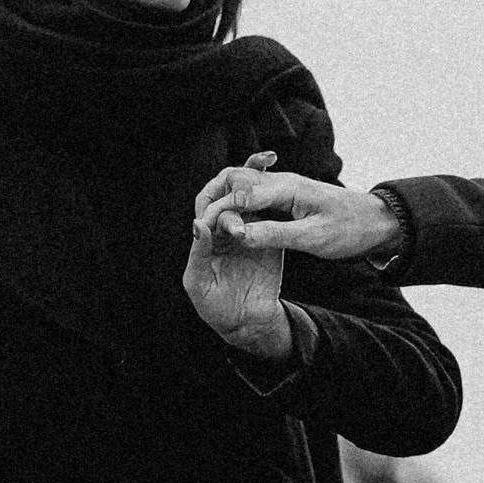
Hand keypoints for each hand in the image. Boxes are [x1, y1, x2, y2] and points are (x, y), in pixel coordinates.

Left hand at [185, 152, 295, 359]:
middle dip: (242, 177)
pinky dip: (278, 199)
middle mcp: (228, 230)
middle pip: (233, 197)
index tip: (229, 182)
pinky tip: (284, 182)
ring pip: (254, 201)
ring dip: (261, 180)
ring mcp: (251, 232)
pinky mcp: (272, 239)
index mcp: (208, 237)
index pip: (211, 206)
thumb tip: (199, 223)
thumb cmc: (214, 307)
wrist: (248, 323)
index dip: (219, 193)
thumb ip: (199, 253)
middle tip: (260, 160)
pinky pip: (274, 216)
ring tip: (269, 158)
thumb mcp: (199, 283)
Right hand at [193, 167, 399, 260]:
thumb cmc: (350, 230)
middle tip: (197, 223)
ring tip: (207, 223)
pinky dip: (237, 205)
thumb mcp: (312, 239)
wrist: (378, 222)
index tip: (203, 230)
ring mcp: (284, 187)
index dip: (219, 212)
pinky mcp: (286, 197)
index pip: (240, 194)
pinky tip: (230, 220)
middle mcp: (282, 182)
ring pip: (240, 186)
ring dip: (222, 200)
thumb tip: (239, 236)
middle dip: (212, 198)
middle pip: (233, 180)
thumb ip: (274, 235)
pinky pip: (253, 195)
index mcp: (287, 188)